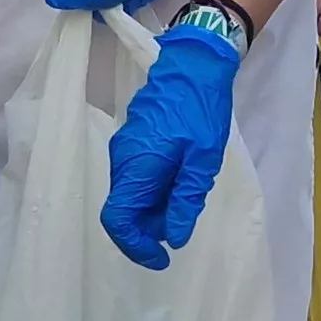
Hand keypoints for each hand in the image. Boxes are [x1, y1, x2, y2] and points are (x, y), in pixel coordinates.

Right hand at [101, 25, 241, 268]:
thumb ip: (185, 201)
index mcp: (136, 167)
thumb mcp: (202, 160)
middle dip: (148, 230)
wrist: (192, 63)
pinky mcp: (133, 142)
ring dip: (152, 211)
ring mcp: (124, 149)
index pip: (118, 220)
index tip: (163, 258)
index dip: (136, 247)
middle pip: (123, 210)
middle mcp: (122, 161)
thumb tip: (172, 238)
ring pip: (129, 195)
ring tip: (184, 205)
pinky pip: (135, 179)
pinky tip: (178, 185)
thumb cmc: (200, 110)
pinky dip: (152, 193)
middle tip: (180, 229)